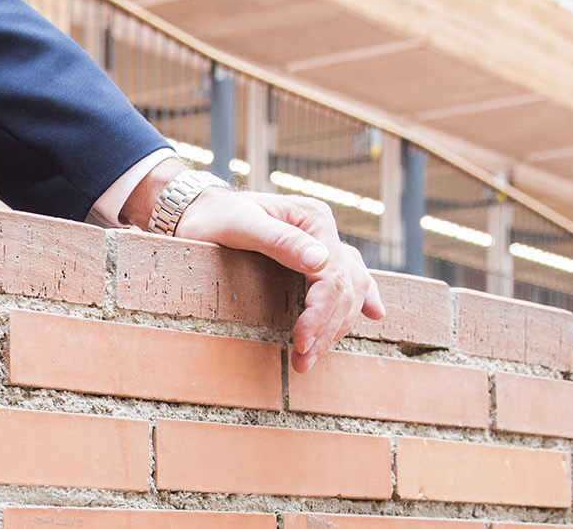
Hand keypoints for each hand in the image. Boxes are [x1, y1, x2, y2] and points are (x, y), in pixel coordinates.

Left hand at [178, 187, 387, 372]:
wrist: (199, 211)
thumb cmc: (214, 217)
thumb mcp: (240, 225)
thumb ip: (278, 240)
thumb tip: (321, 260)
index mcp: (313, 218)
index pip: (333, 275)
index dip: (320, 314)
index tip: (300, 342)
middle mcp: (323, 230)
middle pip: (344, 289)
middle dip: (325, 329)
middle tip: (301, 361)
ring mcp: (323, 244)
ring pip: (349, 292)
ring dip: (336, 328)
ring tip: (310, 357)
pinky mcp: (316, 258)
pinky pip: (349, 280)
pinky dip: (361, 300)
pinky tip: (373, 314)